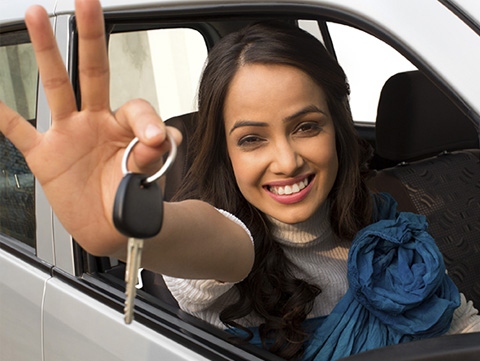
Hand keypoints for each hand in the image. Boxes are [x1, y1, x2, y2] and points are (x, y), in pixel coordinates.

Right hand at [0, 0, 181, 254]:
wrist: (114, 225)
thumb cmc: (132, 196)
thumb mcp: (148, 175)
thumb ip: (153, 155)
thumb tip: (163, 136)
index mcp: (124, 126)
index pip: (135, 106)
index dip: (145, 120)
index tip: (154, 140)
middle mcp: (95, 121)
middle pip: (92, 72)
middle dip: (91, 38)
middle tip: (89, 3)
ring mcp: (68, 135)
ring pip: (56, 86)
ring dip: (47, 52)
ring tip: (37, 15)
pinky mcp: (45, 155)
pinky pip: (17, 130)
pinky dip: (0, 114)